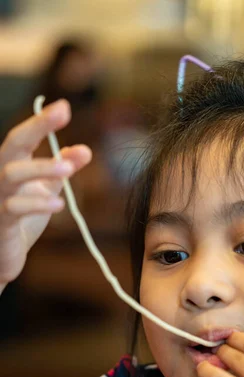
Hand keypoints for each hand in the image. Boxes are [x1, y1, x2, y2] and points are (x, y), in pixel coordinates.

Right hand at [0, 99, 91, 285]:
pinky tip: (58, 203)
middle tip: (64, 114)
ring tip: (68, 170)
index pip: (25, 137)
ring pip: (12, 175)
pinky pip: (14, 208)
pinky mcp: (1, 222)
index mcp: (11, 164)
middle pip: (14, 144)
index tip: (64, 106)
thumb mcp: (46, 189)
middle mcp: (0, 175)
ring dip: (41, 168)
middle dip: (37, 127)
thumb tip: (85, 150)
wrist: (3, 254)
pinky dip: (37, 204)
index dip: (42, 121)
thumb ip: (62, 170)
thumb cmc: (21, 216)